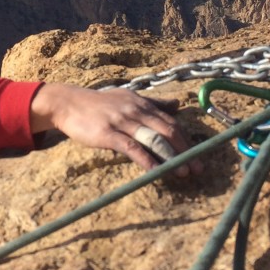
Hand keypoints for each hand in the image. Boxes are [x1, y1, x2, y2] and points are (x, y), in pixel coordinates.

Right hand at [29, 83, 198, 175]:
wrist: (68, 103)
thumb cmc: (99, 103)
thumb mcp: (128, 97)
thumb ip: (154, 102)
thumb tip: (178, 104)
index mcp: (143, 103)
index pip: (171, 122)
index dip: (187, 139)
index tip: (200, 154)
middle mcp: (136, 111)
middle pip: (168, 131)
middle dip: (186, 150)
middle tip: (199, 168)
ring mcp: (123, 122)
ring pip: (154, 140)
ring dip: (171, 157)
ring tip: (183, 172)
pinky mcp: (108, 134)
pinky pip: (132, 148)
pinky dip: (146, 161)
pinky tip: (156, 172)